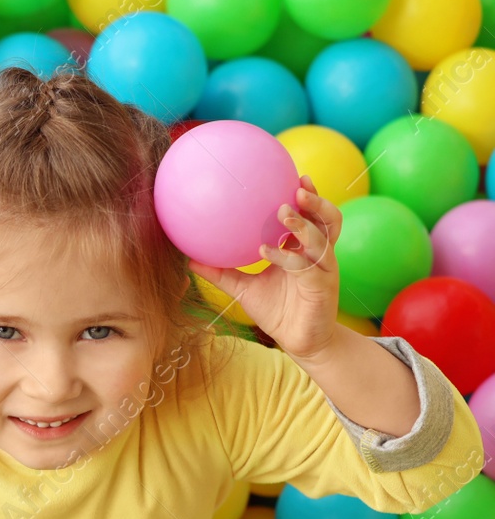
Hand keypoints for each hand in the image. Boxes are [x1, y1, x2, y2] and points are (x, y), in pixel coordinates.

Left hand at [189, 175, 342, 360]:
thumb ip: (221, 272)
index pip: (311, 216)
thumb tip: (190, 259)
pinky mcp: (323, 286)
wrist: (299, 342)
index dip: (308, 196)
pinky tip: (265, 249)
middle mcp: (318, 255)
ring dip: (305, 223)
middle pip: (327, 219)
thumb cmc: (276, 311)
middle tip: (296, 187)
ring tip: (285, 211)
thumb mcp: (242, 289)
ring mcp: (324, 269)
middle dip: (315, 201)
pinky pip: (306, 266)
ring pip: (323, 238)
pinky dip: (287, 256)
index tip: (294, 176)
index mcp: (304, 250)